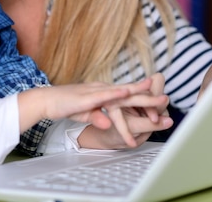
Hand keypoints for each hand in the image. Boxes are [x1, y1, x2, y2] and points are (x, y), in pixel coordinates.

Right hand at [17, 77, 169, 146]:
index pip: (127, 95)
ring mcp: (95, 91)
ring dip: (138, 94)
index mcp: (104, 92)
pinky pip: (103, 96)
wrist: (44, 101)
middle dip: (149, 96)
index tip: (160, 102)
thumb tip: (108, 122)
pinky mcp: (85, 97)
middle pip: (130, 92)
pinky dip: (115, 94)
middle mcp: (102, 89)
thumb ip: (97, 116)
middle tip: (167, 98)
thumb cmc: (63, 106)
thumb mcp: (84, 113)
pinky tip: (125, 94)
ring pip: (121, 93)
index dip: (143, 99)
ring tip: (155, 95)